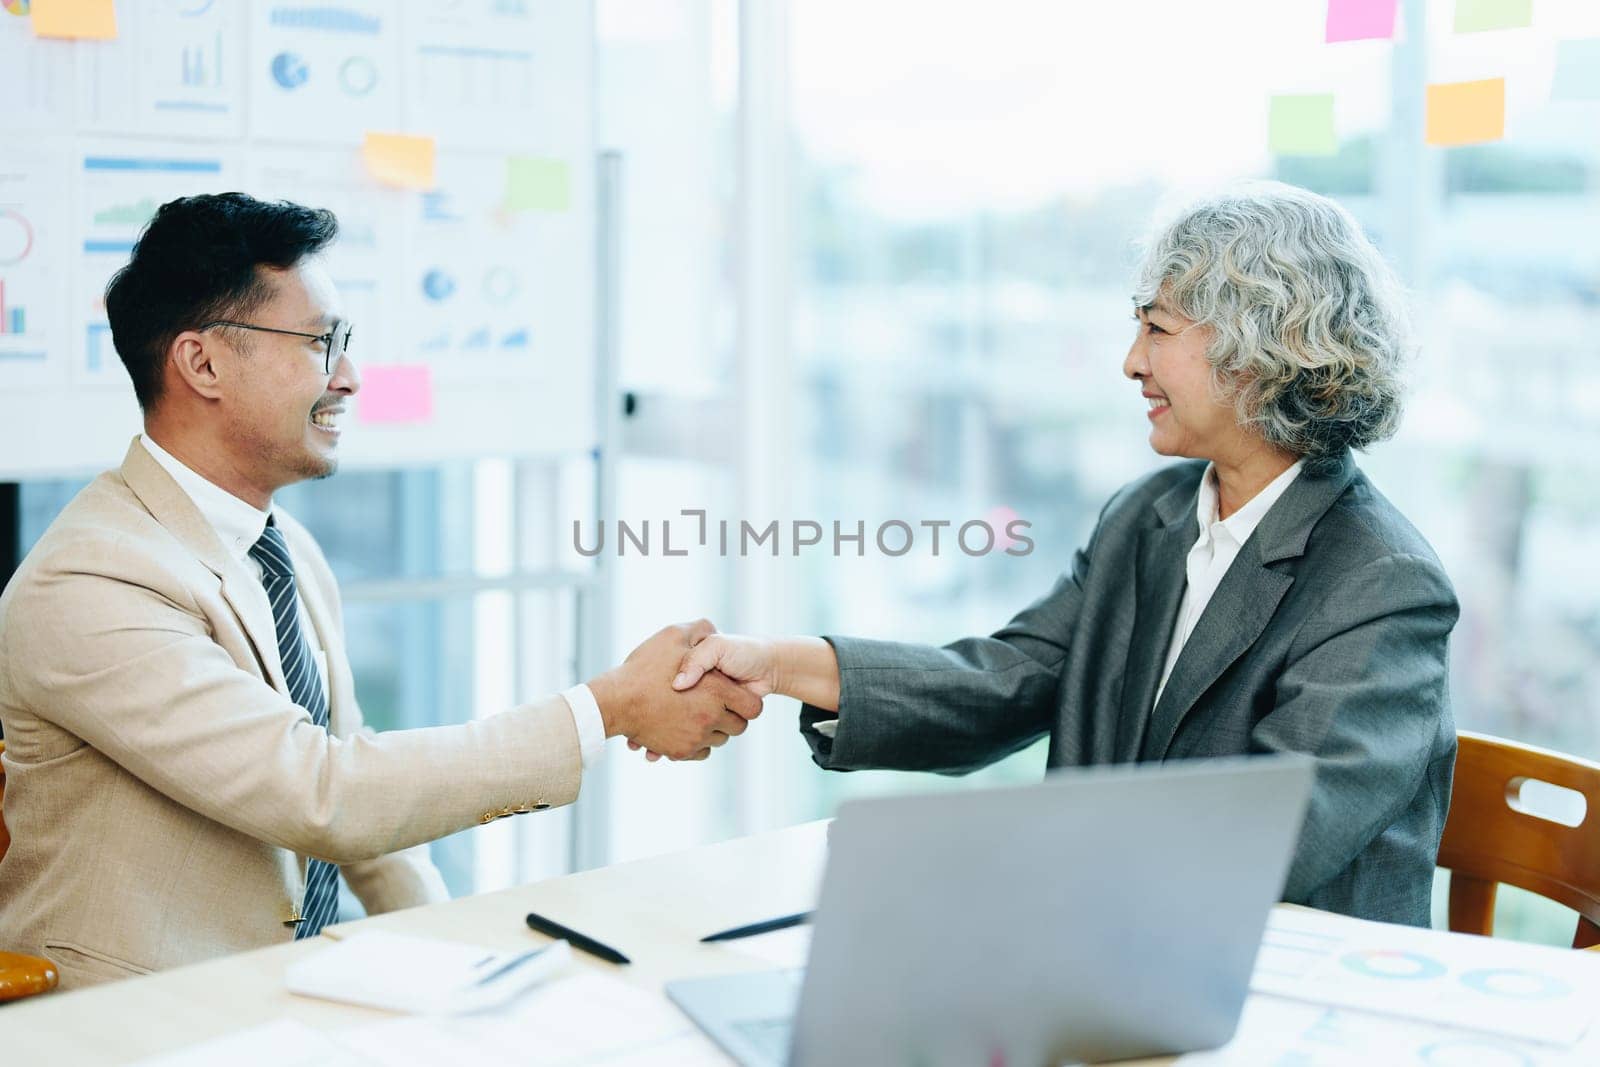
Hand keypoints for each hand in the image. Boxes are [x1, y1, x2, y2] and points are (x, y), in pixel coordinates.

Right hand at [589, 620, 763, 761]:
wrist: (614, 701)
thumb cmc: (643, 667)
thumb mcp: (674, 635)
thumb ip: (701, 629)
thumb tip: (715, 630)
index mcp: (716, 690)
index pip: (752, 706)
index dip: (746, 699)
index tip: (733, 693)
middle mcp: (710, 718)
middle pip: (739, 727)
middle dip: (731, 716)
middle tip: (716, 704)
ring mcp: (695, 738)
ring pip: (719, 740)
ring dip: (713, 730)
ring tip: (697, 714)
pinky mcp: (680, 752)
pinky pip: (701, 753)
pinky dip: (697, 743)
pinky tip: (685, 727)